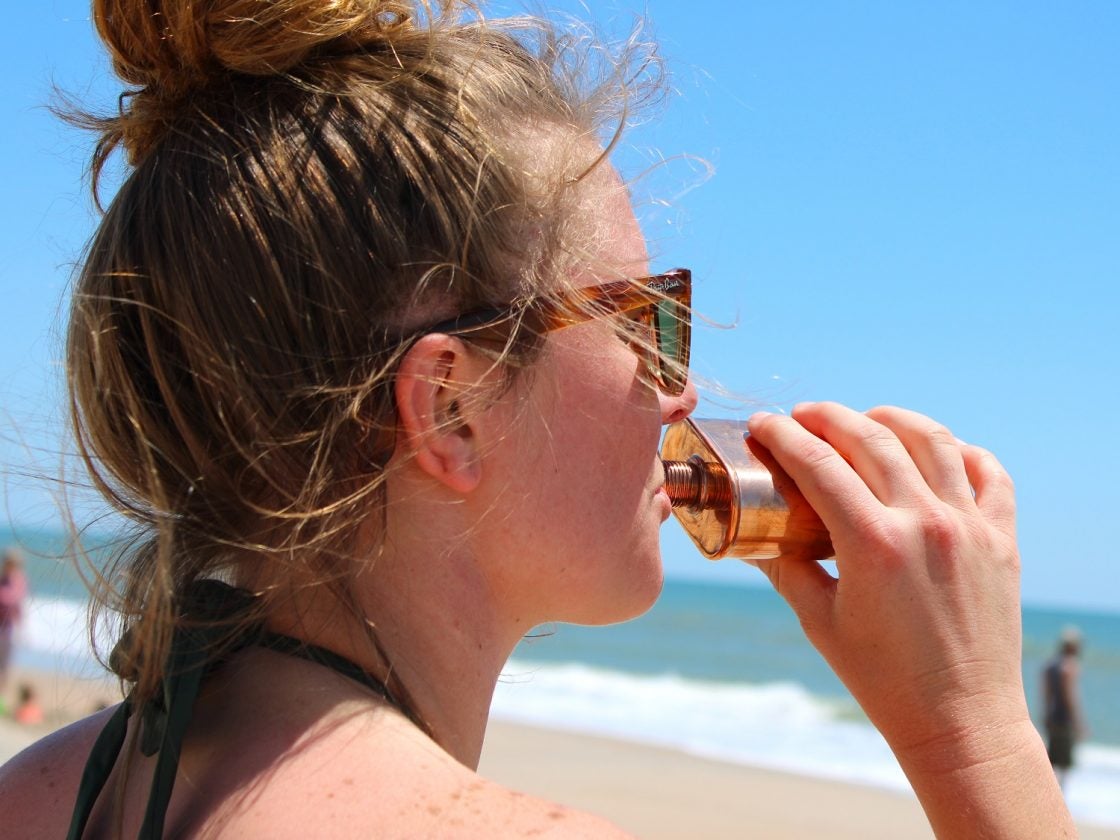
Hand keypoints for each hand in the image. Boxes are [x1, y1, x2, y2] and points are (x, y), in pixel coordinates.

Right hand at [746, 402, 1030, 769]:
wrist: (960, 719)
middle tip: (802, 416)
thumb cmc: (882, 678)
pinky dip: (961, 450)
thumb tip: (751, 537)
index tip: (763, 423)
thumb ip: (784, 568)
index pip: (819, 463)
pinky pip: (989, 472)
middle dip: (827, 416)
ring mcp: (970, 527)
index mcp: (873, 544)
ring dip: (890, 418)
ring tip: (864, 419)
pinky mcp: (1002, 539)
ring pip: (932, 439)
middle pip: (870, 438)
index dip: (783, 435)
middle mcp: (925, 524)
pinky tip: (936, 451)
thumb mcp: (819, 620)